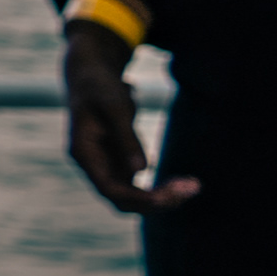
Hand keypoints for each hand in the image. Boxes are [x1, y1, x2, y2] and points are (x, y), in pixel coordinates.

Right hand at [64, 25, 194, 212]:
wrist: (89, 74)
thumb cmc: (100, 87)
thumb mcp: (115, 107)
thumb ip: (127, 138)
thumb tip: (142, 171)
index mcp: (83, 153)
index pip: (109, 188)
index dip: (137, 197)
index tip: (169, 194)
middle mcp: (93, 166)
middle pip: (121, 200)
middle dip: (155, 200)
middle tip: (192, 188)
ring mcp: (105, 166)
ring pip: (132, 197)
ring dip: (162, 197)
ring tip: (193, 187)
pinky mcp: (118, 163)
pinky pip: (140, 187)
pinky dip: (161, 188)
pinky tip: (184, 182)